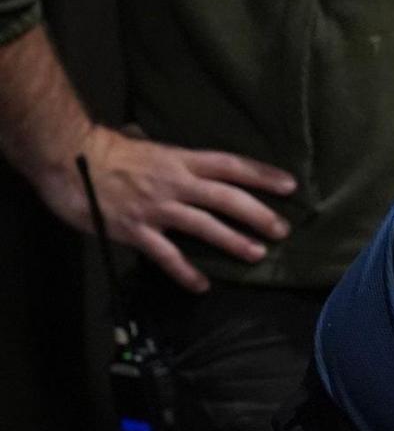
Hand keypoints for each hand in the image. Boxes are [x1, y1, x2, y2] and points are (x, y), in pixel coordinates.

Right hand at [47, 124, 293, 292]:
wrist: (67, 158)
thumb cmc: (105, 149)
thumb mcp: (148, 145)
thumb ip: (171, 158)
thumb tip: (185, 160)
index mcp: (180, 160)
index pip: (231, 166)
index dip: (261, 175)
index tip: (289, 185)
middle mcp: (175, 183)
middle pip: (226, 198)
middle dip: (257, 214)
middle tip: (282, 230)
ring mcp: (156, 207)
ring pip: (204, 226)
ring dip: (232, 241)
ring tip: (256, 254)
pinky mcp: (135, 230)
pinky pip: (166, 255)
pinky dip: (185, 272)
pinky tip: (202, 285)